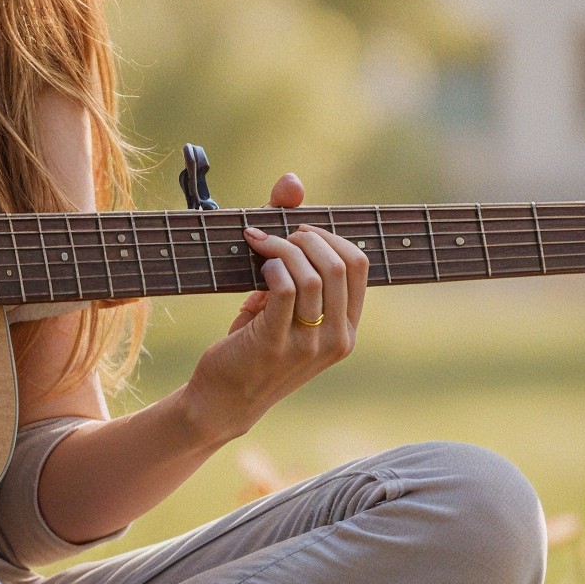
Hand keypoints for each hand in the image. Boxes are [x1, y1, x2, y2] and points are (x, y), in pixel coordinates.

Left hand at [176, 172, 369, 442]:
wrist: (223, 402)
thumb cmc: (253, 345)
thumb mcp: (280, 301)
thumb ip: (291, 248)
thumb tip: (291, 181)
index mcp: (347, 329)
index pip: (360, 265)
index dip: (330, 236)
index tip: (299, 233)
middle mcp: (337, 339)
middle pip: (341, 263)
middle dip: (307, 236)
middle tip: (277, 235)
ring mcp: (309, 345)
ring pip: (313, 274)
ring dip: (283, 246)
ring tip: (259, 243)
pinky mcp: (277, 344)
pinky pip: (284, 288)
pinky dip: (271, 264)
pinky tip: (257, 262)